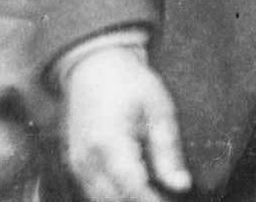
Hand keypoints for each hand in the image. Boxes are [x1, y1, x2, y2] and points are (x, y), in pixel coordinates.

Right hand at [64, 45, 190, 201]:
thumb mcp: (158, 109)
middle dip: (140, 201)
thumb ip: (168, 151)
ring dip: (125, 199)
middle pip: (114, 200)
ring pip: (100, 200)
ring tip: (152, 192)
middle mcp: (86, 159)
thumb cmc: (129, 83)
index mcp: (109, 143)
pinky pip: (92, 191)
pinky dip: (112, 194)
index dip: (153, 201)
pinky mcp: (74, 164)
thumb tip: (181, 185)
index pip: (132, 189)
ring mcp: (76, 163)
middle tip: (164, 196)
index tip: (172, 200)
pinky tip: (133, 187)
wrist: (94, 66)